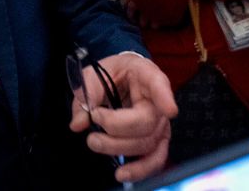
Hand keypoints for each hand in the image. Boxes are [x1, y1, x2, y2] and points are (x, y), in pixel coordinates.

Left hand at [71, 52, 178, 183]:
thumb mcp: (94, 74)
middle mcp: (158, 101)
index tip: (170, 110)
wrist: (120, 79)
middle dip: (116, 127)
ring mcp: (159, 123)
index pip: (159, 83)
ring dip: (117, 147)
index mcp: (145, 74)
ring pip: (147, 143)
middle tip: (93, 120)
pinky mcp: (156, 141)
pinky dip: (139, 170)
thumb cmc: (111, 74)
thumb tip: (79, 123)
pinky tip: (123, 174)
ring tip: (94, 142)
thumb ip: (86, 95)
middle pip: (146, 122)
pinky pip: (154, 159)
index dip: (166, 97)